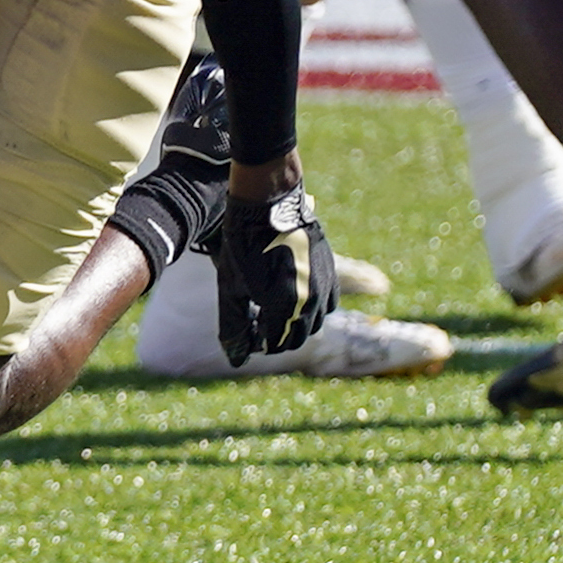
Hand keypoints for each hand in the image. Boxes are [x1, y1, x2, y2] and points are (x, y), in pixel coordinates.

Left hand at [213, 179, 336, 364]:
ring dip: (295, 324)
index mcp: (284, 306)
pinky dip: (311, 308)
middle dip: (277, 336)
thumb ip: (234, 327)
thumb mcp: (231, 287)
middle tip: (257, 322)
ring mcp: (325, 285)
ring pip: (314, 322)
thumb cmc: (244, 245)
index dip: (258, 342)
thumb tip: (237, 359)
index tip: (246, 330)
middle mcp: (310, 300)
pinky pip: (326, 304)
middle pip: (298, 337)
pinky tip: (290, 295)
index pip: (275, 343)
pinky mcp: (331, 272)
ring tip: (271, 309)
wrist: (268, 202)